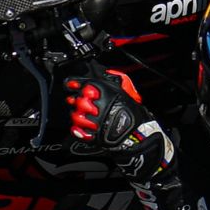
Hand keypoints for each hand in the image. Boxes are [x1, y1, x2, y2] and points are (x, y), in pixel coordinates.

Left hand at [59, 65, 173, 178]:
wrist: (138, 133)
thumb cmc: (133, 113)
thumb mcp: (127, 91)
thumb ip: (116, 80)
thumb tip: (107, 73)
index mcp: (107, 94)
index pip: (85, 86)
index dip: (76, 85)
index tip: (71, 86)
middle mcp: (100, 107)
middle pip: (79, 101)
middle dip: (78, 101)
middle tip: (80, 102)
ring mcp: (96, 122)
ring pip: (77, 116)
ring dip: (77, 115)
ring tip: (82, 115)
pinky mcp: (94, 135)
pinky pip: (78, 131)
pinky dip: (77, 129)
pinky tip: (80, 126)